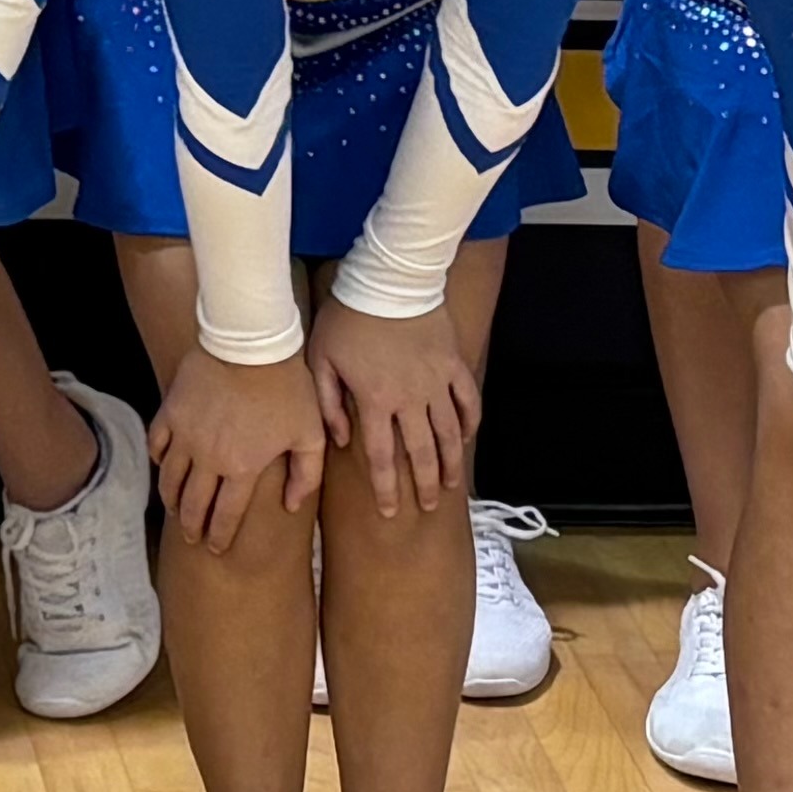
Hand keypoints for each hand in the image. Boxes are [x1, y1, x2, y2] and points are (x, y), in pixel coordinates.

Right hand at [149, 345, 325, 554]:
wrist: (251, 342)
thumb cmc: (286, 386)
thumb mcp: (310, 433)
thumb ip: (305, 474)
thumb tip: (291, 506)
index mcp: (242, 468)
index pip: (225, 515)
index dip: (219, 536)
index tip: (215, 548)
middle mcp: (208, 459)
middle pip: (192, 504)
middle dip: (191, 527)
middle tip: (191, 537)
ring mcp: (185, 435)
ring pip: (169, 479)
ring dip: (171, 499)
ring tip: (174, 509)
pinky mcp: (171, 412)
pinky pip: (156, 444)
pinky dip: (158, 460)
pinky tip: (163, 465)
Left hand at [310, 296, 480, 523]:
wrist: (387, 279)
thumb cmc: (347, 318)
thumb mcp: (321, 360)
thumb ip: (327, 405)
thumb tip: (342, 441)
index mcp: (375, 401)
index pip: (383, 457)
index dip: (387, 488)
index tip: (389, 512)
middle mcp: (411, 398)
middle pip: (422, 452)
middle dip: (425, 484)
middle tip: (428, 507)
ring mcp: (437, 381)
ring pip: (450, 432)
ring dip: (452, 462)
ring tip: (453, 484)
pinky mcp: (453, 362)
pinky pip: (468, 399)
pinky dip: (471, 421)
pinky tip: (468, 438)